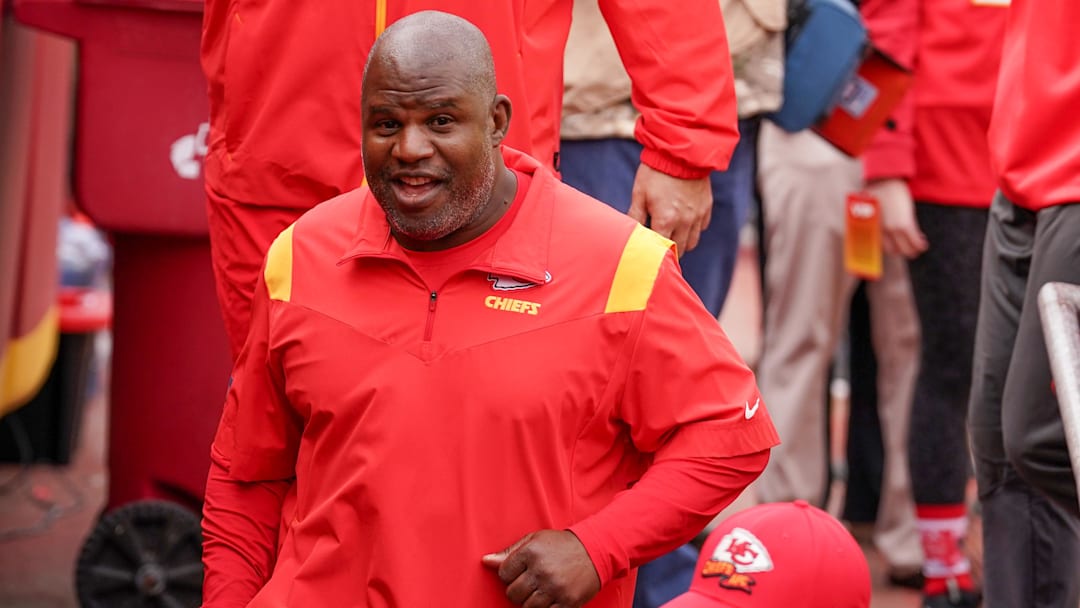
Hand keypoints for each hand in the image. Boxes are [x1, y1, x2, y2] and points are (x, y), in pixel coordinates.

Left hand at [481, 529, 600, 606]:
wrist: (595, 550)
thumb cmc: (561, 545)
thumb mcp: (534, 540)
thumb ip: (509, 552)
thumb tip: (486, 561)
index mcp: (531, 552)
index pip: (503, 574)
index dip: (509, 574)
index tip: (520, 571)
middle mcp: (541, 571)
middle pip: (513, 594)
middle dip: (518, 590)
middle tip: (530, 582)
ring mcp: (555, 588)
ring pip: (527, 607)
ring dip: (531, 601)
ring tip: (540, 589)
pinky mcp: (567, 602)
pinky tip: (550, 598)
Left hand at [628, 164, 712, 255]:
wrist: (680, 152)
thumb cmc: (656, 172)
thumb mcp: (640, 194)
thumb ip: (635, 216)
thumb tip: (629, 233)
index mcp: (666, 220)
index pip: (661, 249)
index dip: (654, 253)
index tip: (649, 252)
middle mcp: (685, 222)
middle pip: (679, 250)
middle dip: (668, 251)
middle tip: (659, 246)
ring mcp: (698, 215)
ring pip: (692, 242)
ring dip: (682, 242)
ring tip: (672, 235)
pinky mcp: (706, 207)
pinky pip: (702, 226)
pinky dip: (693, 228)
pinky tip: (684, 221)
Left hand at [866, 178, 927, 258]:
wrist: (885, 180)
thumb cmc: (877, 190)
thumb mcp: (869, 208)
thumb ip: (872, 217)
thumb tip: (869, 219)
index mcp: (873, 228)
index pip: (883, 247)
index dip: (893, 249)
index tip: (899, 246)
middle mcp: (882, 231)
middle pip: (895, 250)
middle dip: (904, 252)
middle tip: (911, 249)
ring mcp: (894, 228)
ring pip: (906, 248)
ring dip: (914, 250)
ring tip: (920, 247)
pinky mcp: (905, 223)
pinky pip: (914, 239)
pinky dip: (920, 244)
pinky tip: (924, 243)